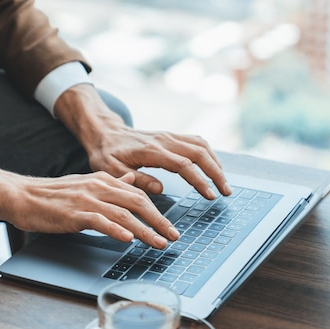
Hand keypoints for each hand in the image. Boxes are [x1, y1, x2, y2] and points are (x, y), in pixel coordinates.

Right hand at [0, 162, 178, 248]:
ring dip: (145, 230)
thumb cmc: (53, 195)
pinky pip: (100, 221)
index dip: (158, 211)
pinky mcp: (75, 213)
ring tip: (159, 243)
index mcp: (104, 180)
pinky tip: (128, 239)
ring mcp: (87, 200)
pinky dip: (116, 230)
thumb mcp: (86, 184)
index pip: (138, 195)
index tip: (170, 227)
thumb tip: (132, 182)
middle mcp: (99, 187)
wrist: (23, 196)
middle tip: (173, 237)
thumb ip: (111, 184)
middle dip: (159, 221)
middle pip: (137, 203)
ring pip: (124, 214)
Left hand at [54, 84, 231, 198]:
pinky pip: (196, 141)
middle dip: (216, 173)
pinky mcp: (171, 136)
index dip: (199, 180)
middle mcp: (164, 140)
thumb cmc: (105, 153)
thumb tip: (160, 189)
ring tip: (223, 183)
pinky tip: (213, 167)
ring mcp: (169, 136)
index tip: (210, 195)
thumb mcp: (111, 170)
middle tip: (226, 192)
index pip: (183, 165)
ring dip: (215, 163)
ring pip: (201, 145)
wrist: (104, 132)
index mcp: (151, 150)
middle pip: (199, 153)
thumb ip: (136, 180)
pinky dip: (209, 154)